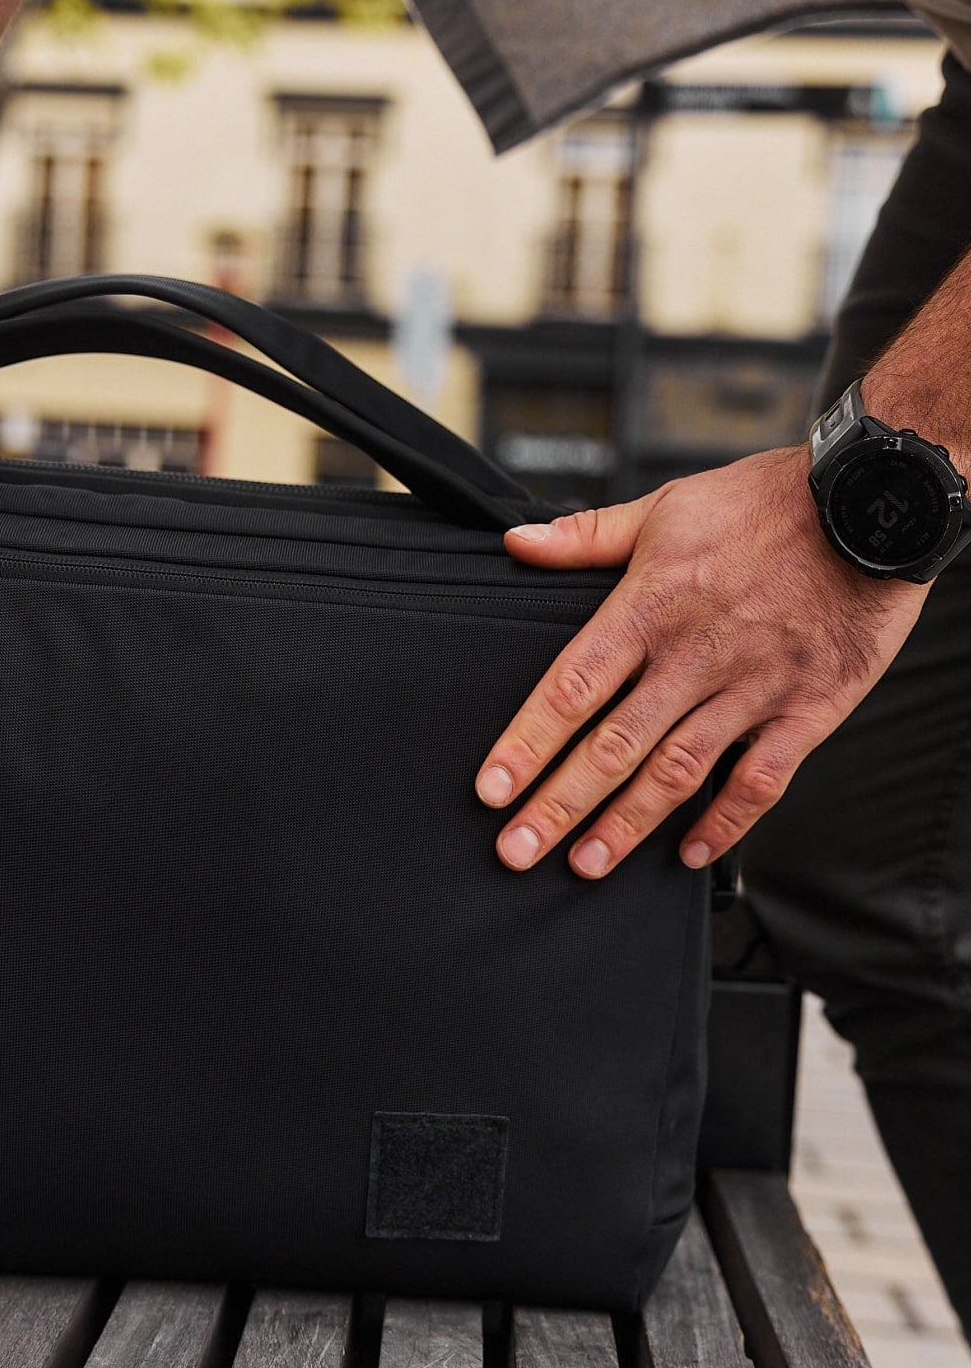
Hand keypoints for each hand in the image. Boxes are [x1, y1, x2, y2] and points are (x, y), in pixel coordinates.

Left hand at [475, 445, 928, 877]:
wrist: (876, 502)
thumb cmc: (767, 505)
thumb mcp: (666, 508)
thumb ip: (586, 537)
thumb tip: (517, 544)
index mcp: (650, 609)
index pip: (571, 688)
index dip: (526, 744)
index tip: (491, 789)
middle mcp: (694, 657)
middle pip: (613, 746)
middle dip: (558, 805)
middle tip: (516, 850)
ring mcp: (752, 689)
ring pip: (677, 772)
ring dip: (626, 825)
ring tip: (584, 865)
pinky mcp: (808, 710)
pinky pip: (761, 781)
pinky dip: (725, 824)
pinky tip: (689, 853)